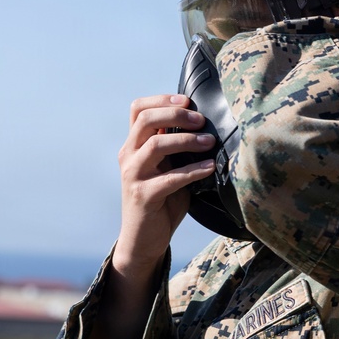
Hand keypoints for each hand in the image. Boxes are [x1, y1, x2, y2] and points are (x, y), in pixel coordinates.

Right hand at [113, 95, 215, 280]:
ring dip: (187, 140)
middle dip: (176, 114)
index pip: (138, 109)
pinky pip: (170, 178)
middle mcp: (129, 156)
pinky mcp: (143, 196)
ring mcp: (133, 176)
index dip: (162, 99)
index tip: (188, 100)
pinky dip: (193, 170)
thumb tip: (205, 125)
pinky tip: (209, 167)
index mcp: (134, 145)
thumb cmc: (161, 200)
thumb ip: (175, 147)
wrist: (143, 239)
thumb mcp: (167, 167)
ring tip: (209, 142)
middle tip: (201, 120)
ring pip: (155, 145)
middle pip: (146, 120)